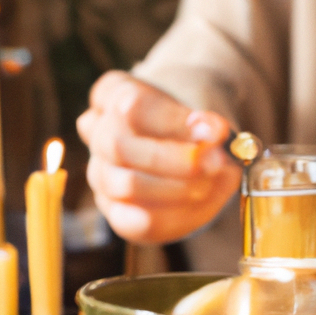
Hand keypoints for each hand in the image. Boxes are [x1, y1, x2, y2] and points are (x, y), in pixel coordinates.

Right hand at [76, 71, 240, 243]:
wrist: (189, 152)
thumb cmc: (191, 127)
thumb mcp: (200, 113)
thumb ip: (206, 124)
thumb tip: (213, 134)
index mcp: (115, 94)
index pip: (131, 105)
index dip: (174, 121)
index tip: (216, 130)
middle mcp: (99, 134)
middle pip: (117, 146)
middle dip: (172, 159)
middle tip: (215, 163)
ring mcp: (101, 174)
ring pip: (125, 185)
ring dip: (176, 188)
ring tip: (210, 183)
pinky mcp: (114, 211)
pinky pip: (135, 220)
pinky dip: (172, 214)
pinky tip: (200, 202)